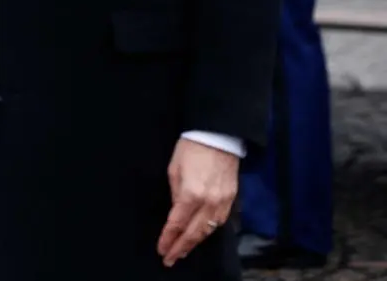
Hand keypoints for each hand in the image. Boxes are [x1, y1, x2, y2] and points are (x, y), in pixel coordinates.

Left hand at [157, 137, 238, 267]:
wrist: (218, 135)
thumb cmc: (191, 147)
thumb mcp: (174, 168)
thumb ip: (175, 193)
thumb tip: (175, 211)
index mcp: (190, 194)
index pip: (177, 224)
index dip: (168, 239)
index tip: (162, 249)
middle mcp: (208, 202)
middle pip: (193, 233)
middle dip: (180, 248)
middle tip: (170, 259)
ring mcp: (222, 202)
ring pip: (208, 231)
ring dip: (195, 243)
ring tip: (184, 250)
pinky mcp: (231, 198)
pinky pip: (220, 222)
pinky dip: (209, 231)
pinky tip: (202, 235)